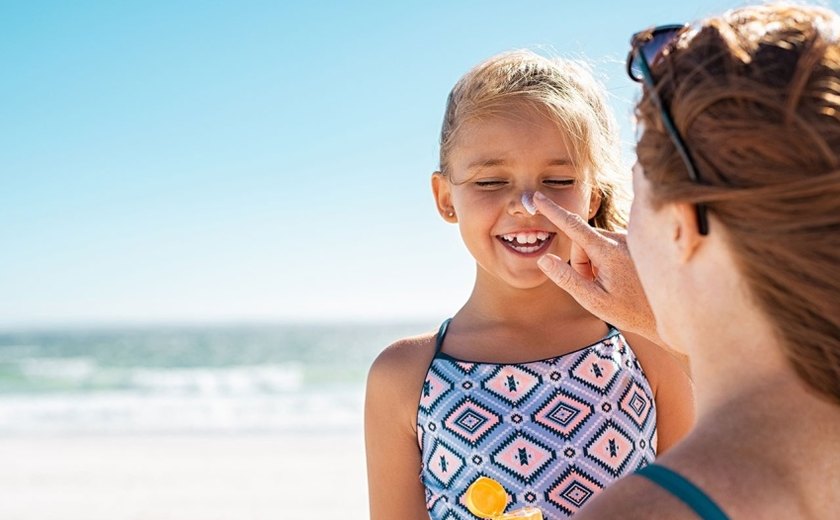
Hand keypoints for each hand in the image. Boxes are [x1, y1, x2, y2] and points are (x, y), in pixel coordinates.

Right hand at [533, 191, 660, 343]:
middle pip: (582, 243)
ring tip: (611, 285)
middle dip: (581, 263)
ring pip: (594, 246)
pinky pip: (607, 247)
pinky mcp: (633, 244)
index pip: (573, 226)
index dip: (552, 211)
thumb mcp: (593, 300)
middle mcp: (620, 239)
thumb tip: (544, 259)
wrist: (669, 312)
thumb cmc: (630, 311)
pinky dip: (606, 262)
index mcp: (608, 251)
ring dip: (594, 264)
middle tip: (595, 287)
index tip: (537, 197)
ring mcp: (628, 240)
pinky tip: (621, 279)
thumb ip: (567, 278)